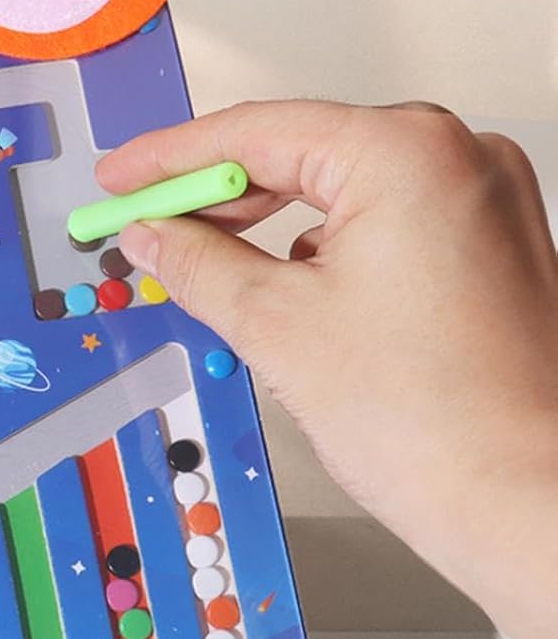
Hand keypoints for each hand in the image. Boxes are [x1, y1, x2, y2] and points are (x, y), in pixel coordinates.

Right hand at [98, 101, 557, 638]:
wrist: (532, 507)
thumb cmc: (445, 426)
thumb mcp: (275, 326)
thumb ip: (197, 261)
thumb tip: (155, 233)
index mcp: (408, 153)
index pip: (257, 132)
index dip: (171, 158)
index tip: (122, 176)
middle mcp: (459, 158)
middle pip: (301, 151)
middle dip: (217, 192)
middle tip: (145, 217)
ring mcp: (484, 199)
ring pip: (341, 187)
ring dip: (267, 220)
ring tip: (200, 254)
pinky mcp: (491, 242)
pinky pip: (381, 217)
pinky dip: (322, 242)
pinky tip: (277, 279)